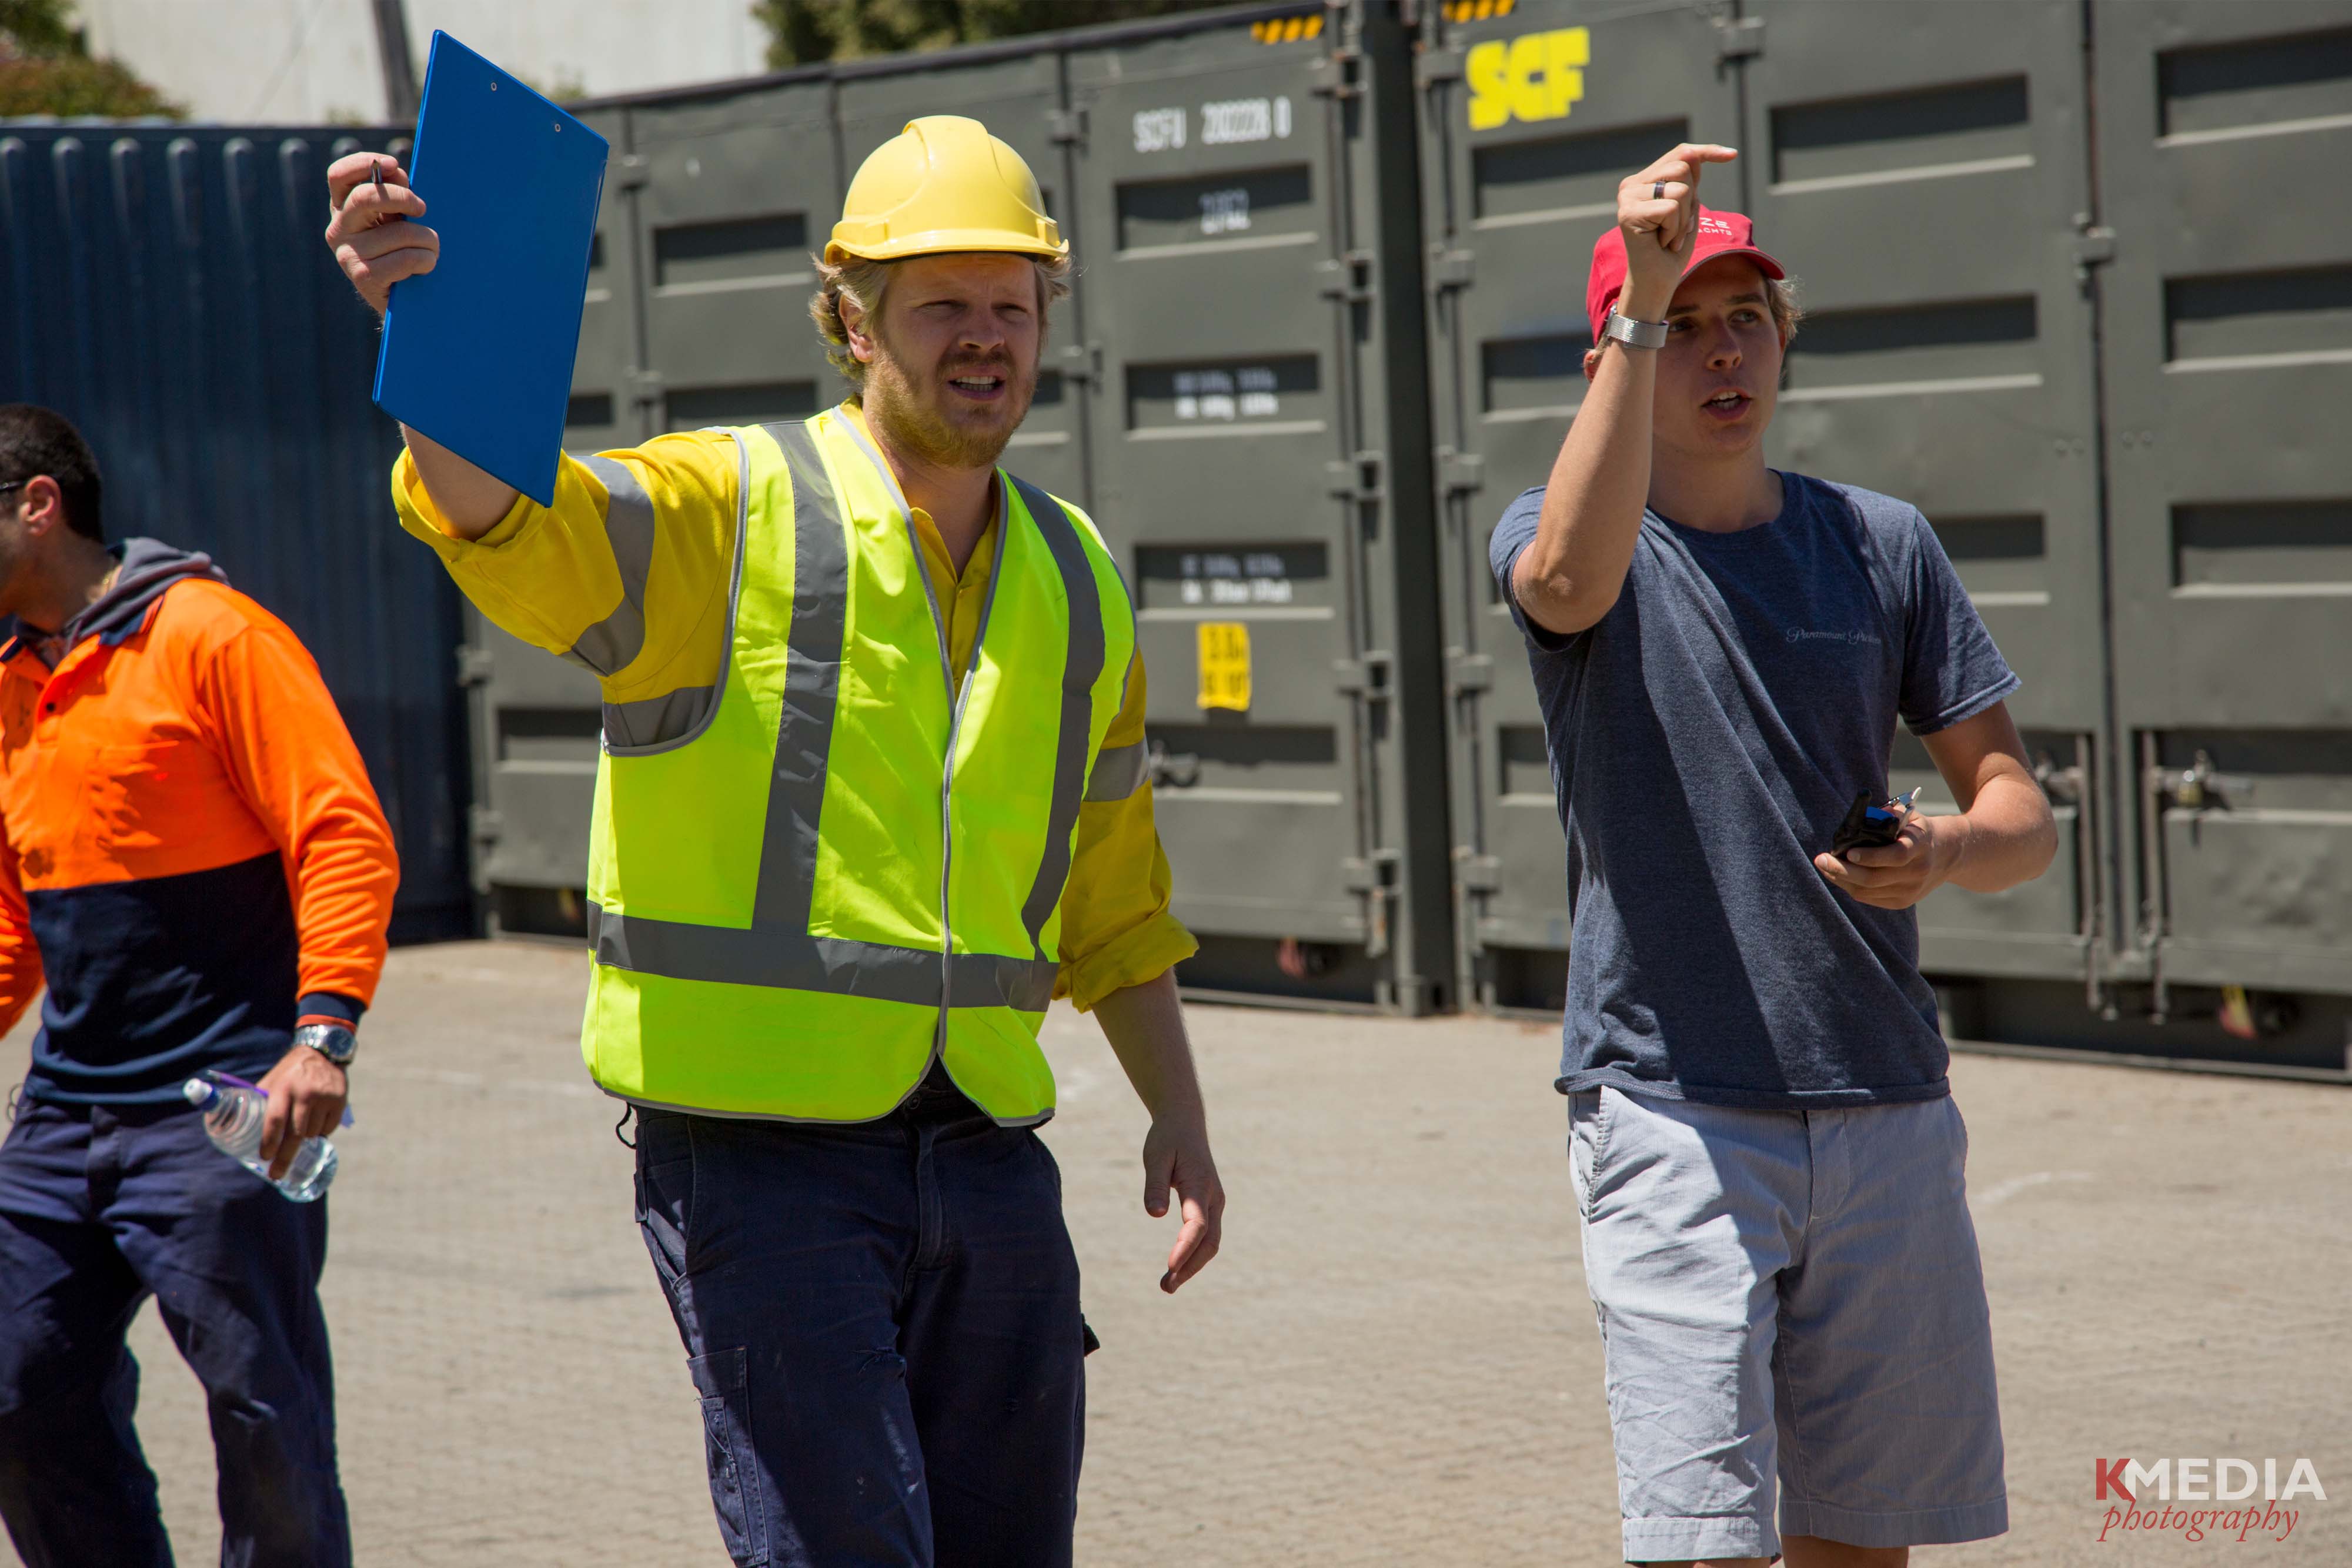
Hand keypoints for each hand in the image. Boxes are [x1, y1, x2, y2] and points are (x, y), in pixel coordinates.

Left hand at [254, 1044, 348, 1180]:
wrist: (322, 1053)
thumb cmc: (289, 1073)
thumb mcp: (272, 1081)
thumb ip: (261, 1102)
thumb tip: (240, 1128)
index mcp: (283, 1088)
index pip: (275, 1120)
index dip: (269, 1141)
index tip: (265, 1157)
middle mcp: (304, 1093)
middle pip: (295, 1133)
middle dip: (284, 1157)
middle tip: (276, 1174)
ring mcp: (324, 1098)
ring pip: (312, 1133)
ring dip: (304, 1139)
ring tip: (300, 1131)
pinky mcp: (340, 1101)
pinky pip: (328, 1128)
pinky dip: (320, 1131)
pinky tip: (316, 1122)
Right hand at [324, 153, 437, 315]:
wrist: (406, 304)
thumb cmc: (405, 253)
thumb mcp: (397, 219)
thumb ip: (394, 192)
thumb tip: (393, 171)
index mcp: (343, 209)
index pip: (339, 176)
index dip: (363, 163)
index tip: (392, 164)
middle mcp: (338, 230)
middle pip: (365, 197)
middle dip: (403, 198)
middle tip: (422, 209)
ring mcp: (347, 254)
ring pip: (399, 232)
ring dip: (427, 240)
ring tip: (431, 251)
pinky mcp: (364, 277)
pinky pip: (406, 258)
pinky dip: (425, 261)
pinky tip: (425, 268)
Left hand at [1141, 1112, 1223, 1293]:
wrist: (1185, 1123)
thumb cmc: (1167, 1138)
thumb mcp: (1155, 1156)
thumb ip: (1154, 1185)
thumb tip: (1154, 1215)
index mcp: (1199, 1184)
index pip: (1196, 1225)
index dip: (1184, 1248)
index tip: (1169, 1267)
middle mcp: (1213, 1197)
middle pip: (1208, 1242)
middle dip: (1189, 1267)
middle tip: (1165, 1287)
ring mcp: (1214, 1203)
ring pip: (1210, 1243)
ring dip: (1192, 1265)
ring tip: (1167, 1284)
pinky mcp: (1209, 1206)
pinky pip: (1206, 1236)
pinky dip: (1194, 1255)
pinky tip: (1177, 1266)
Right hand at [1614, 142, 1738, 317]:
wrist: (1656, 281)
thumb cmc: (1672, 248)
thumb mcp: (1688, 208)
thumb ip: (1689, 182)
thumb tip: (1697, 155)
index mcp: (1644, 180)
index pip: (1681, 153)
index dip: (1707, 152)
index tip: (1732, 155)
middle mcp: (1631, 185)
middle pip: (1682, 167)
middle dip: (1691, 201)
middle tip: (1677, 227)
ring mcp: (1627, 197)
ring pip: (1680, 189)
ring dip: (1684, 218)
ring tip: (1669, 237)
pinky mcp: (1628, 213)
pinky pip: (1672, 208)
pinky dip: (1675, 230)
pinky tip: (1662, 243)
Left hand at [1814, 812, 1968, 909]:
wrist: (1950, 854)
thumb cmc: (1919, 831)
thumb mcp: (1910, 817)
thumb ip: (1888, 814)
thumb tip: (1861, 817)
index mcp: (1921, 846)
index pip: (1896, 856)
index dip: (1871, 856)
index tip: (1848, 852)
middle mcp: (1917, 871)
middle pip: (1874, 878)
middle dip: (1842, 870)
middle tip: (1820, 859)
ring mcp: (1911, 890)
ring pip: (1867, 891)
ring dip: (1841, 879)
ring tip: (1825, 866)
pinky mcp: (1903, 902)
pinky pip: (1870, 898)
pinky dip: (1851, 887)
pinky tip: (1838, 876)